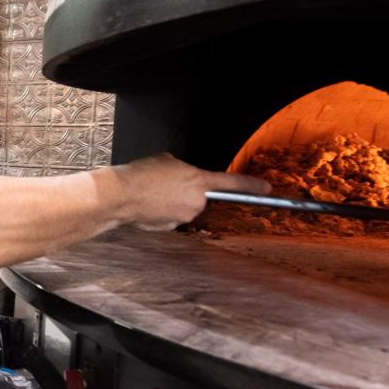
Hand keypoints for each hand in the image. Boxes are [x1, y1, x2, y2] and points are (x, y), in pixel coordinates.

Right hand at [118, 153, 270, 230]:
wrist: (121, 195)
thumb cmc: (142, 174)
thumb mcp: (166, 161)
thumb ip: (182, 169)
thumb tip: (181, 176)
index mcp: (198, 180)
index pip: (232, 184)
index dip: (252, 185)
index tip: (267, 188)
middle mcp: (196, 202)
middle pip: (200, 196)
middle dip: (187, 191)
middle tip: (166, 183)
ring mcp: (184, 217)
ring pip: (185, 207)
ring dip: (173, 201)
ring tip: (153, 193)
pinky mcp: (171, 228)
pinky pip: (172, 217)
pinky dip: (163, 212)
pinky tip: (149, 205)